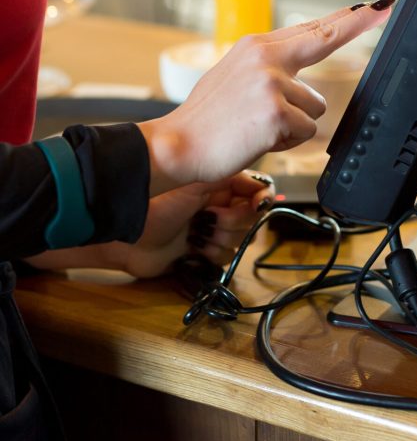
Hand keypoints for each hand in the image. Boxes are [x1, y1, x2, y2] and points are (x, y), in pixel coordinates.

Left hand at [24, 171, 273, 277]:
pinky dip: (211, 254)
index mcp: (220, 183)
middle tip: (209, 218)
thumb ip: (234, 182)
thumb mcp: (199, 185)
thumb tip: (264, 188)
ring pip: (240, 240)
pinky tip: (193, 248)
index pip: (257, 190)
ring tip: (196, 233)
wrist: (129, 234)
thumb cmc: (158, 202)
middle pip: (251, 218)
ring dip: (219, 239)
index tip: (256, 205)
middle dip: (232, 222)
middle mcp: (219, 204)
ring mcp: (212, 229)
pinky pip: (226, 257)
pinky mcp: (204, 252)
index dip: (260, 200)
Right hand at [139, 1, 392, 192]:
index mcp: (255, 47)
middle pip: (324, 40)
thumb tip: (296, 76)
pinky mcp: (276, 113)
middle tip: (382, 8)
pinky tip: (259, 139)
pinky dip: (288, 142)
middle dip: (356, 24)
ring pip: (315, 106)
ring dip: (296, 124)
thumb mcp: (232, 77)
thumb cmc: (205, 119)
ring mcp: (271, 84)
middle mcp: (265, 58)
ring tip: (259, 127)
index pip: (308, 30)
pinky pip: (305, 131)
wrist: (176, 145)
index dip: (343, 18)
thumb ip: (266, 69)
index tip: (369, 6)